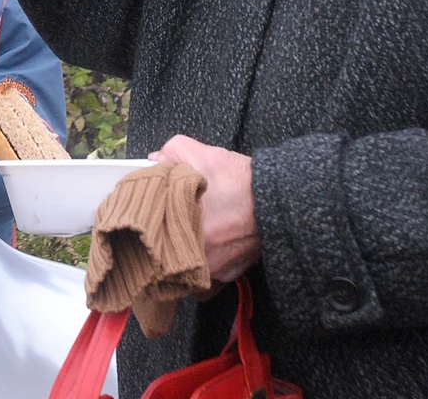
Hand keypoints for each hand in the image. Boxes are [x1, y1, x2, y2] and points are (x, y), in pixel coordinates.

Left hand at [150, 135, 261, 282]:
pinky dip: (207, 256)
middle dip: (164, 236)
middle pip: (165, 252)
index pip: (149, 231)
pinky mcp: (229, 274)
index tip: (149, 210)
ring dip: (185, 249)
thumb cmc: (241, 181)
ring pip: (186, 264)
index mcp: (181, 230)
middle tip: (169, 219)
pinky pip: (208, 270)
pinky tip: (212, 238)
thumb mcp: (202, 156)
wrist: (280, 200)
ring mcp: (213, 270)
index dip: (147, 218)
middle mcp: (195, 257)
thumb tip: (155, 160)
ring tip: (191, 230)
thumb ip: (172, 153)